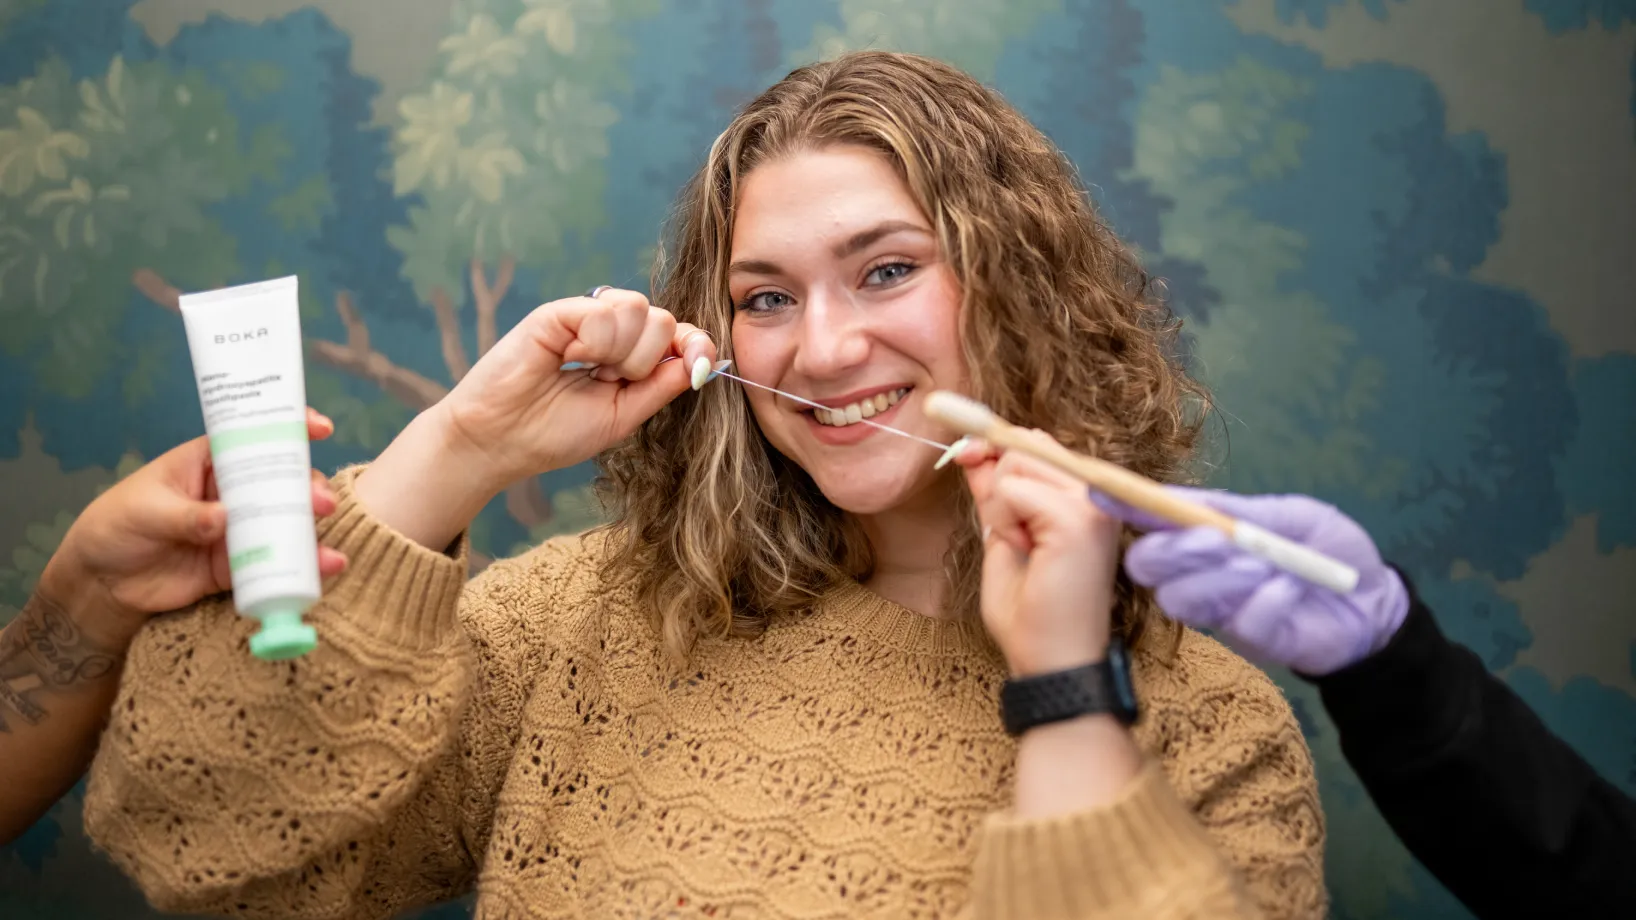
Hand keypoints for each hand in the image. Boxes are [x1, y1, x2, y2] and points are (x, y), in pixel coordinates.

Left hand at [40, 408, 346, 638]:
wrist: (102, 582)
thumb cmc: (116, 525)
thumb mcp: (145, 511)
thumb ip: (185, 516)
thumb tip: (223, 519)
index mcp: (209, 462)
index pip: (252, 437)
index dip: (288, 428)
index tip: (320, 427)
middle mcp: (231, 492)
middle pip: (280, 481)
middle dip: (307, 488)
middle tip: (319, 502)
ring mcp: (238, 529)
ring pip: (285, 522)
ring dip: (311, 529)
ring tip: (326, 544)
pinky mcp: (239, 564)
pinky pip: (276, 563)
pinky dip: (303, 566)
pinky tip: (327, 567)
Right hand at [432, 288, 716, 490]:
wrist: (500, 441)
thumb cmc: (553, 433)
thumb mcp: (624, 415)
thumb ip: (662, 386)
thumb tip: (704, 362)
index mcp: (628, 356)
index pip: (677, 333)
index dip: (696, 344)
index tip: (699, 368)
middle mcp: (610, 331)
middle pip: (663, 319)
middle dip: (647, 360)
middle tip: (610, 381)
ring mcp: (584, 317)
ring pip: (640, 309)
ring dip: (623, 352)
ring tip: (589, 370)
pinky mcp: (558, 311)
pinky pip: (604, 311)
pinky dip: (597, 341)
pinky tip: (570, 356)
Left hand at [958, 436, 1120, 675]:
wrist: (1052, 662)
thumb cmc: (1031, 613)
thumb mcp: (1002, 536)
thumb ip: (994, 494)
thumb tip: (973, 451)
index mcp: (1086, 498)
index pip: (1037, 444)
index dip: (996, 448)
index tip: (965, 457)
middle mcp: (1097, 494)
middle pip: (1026, 444)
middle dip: (998, 482)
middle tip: (1012, 535)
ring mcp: (1092, 503)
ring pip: (1017, 461)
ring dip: (1000, 507)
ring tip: (1024, 548)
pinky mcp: (1077, 519)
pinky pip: (1013, 489)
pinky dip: (1003, 520)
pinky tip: (1026, 551)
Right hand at [1094, 487, 1409, 674]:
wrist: (1374, 599)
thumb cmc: (1329, 548)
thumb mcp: (1288, 514)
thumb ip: (1236, 510)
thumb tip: (1180, 500)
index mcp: (1204, 534)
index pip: (1151, 521)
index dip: (1124, 507)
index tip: (1100, 493)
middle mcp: (1199, 573)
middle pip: (1147, 567)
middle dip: (1173, 550)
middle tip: (1215, 540)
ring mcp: (1219, 609)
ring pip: (1180, 598)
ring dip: (1218, 575)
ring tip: (1263, 565)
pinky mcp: (1248, 639)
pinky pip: (1236, 621)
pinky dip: (1265, 599)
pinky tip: (1290, 591)